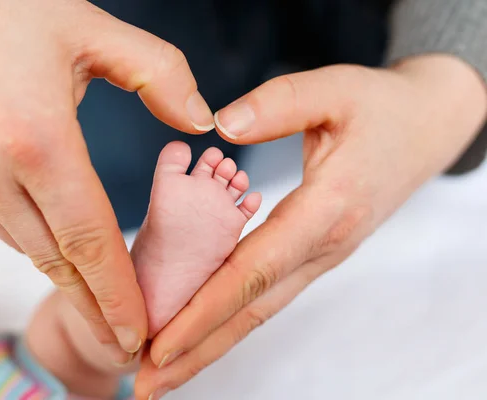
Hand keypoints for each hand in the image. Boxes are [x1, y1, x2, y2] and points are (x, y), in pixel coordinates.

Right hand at [0, 0, 214, 360]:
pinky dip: (35, 241)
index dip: (117, 293)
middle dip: (94, 309)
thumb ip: (160, 75)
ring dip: (66, 277)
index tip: (139, 331)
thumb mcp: (92, 29)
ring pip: (26, 246)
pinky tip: (57, 245)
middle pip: (56, 261)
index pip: (90, 239)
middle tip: (125, 346)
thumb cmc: (2, 6)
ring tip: (100, 302)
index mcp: (36, 137)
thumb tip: (199, 120)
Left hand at [135, 55, 486, 397]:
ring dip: (211, 343)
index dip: (206, 308)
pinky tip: (201, 329)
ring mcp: (322, 254)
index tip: (162, 343)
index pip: (256, 270)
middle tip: (147, 386)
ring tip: (165, 371)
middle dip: (198, 349)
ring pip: (260, 309)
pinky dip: (230, 316)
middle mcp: (324, 245)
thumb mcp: (336, 90)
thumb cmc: (382, 108)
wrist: (425, 126)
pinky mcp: (314, 252)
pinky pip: (267, 292)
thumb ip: (280, 104)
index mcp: (328, 208)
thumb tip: (224, 126)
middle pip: (253, 308)